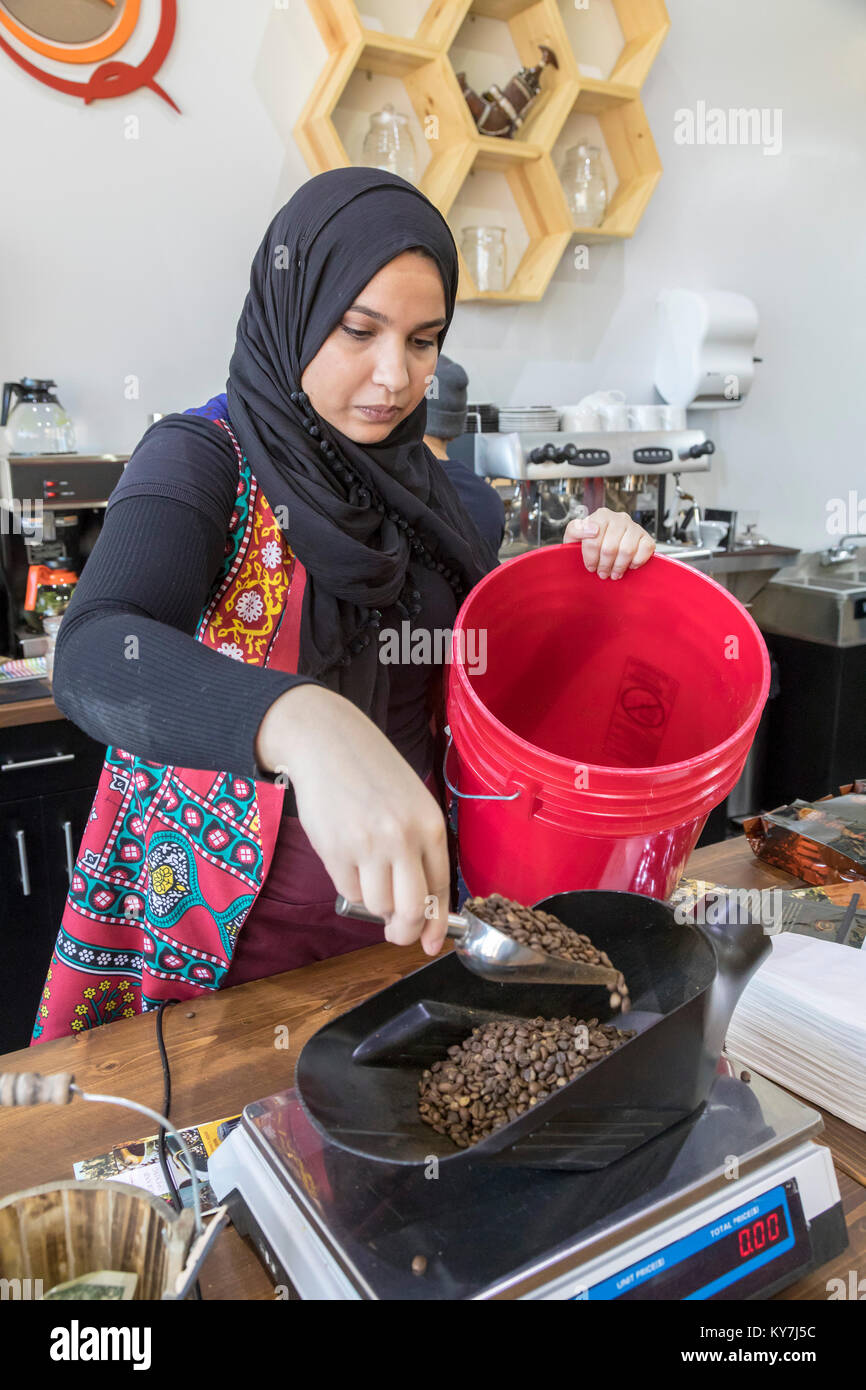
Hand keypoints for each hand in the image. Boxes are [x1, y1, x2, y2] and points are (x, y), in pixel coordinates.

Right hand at [255, 685, 450, 955]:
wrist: (327, 742)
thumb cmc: (373, 773)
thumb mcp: (412, 803)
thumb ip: (419, 848)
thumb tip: (421, 906)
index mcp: (430, 826)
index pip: (441, 890)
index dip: (436, 925)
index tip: (430, 943)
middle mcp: (403, 838)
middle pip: (412, 910)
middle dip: (405, 931)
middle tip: (397, 932)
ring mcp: (368, 846)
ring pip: (378, 906)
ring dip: (374, 903)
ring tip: (368, 876)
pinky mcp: (335, 851)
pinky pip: (349, 891)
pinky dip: (351, 886)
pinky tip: (349, 861)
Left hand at [563, 508, 655, 577]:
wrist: (603, 547)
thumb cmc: (589, 543)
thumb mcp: (573, 537)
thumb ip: (575, 531)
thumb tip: (592, 529)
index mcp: (601, 516)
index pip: (593, 540)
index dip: (591, 558)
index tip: (590, 566)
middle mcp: (619, 518)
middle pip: (610, 548)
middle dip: (604, 565)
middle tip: (602, 573)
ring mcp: (634, 527)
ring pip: (627, 551)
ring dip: (619, 567)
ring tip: (614, 572)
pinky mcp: (646, 537)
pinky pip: (645, 550)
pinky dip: (636, 562)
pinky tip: (629, 565)